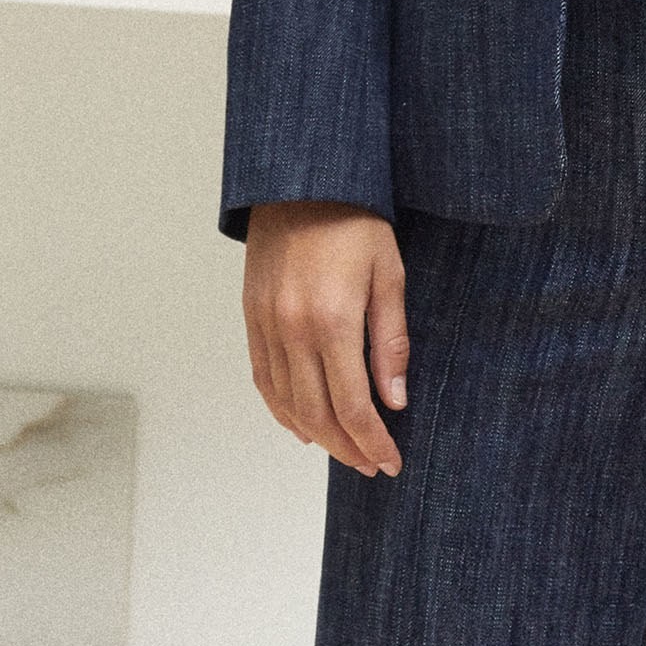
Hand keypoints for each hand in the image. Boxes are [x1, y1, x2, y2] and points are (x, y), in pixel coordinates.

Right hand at [244, 202, 410, 478]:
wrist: (299, 179)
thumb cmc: (354, 220)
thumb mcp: (389, 274)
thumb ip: (390, 341)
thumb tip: (395, 400)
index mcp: (332, 320)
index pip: (353, 405)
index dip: (373, 441)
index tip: (391, 461)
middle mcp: (292, 329)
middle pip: (317, 414)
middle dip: (348, 448)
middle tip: (372, 465)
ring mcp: (266, 325)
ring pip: (287, 403)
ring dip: (317, 436)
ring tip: (345, 452)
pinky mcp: (251, 317)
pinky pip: (264, 378)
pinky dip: (283, 410)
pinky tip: (303, 426)